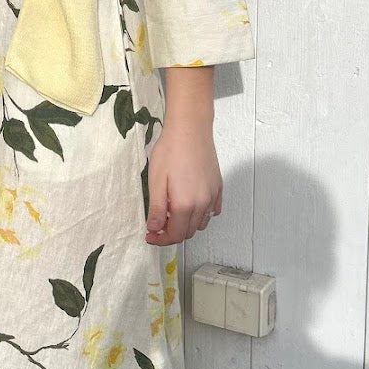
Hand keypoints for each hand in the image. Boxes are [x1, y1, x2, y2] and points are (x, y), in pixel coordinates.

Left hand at [144, 118, 222, 245]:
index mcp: (184, 204)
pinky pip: (212, 211)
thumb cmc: (170, 151)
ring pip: (200, 223)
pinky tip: (190, 205)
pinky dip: (200, 215)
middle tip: (157, 224)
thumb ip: (156, 208)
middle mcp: (202, 204)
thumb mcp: (156, 180)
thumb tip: (154, 229)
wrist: (190, 129)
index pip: (175, 235)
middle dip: (171, 233)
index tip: (150, 235)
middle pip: (188, 232)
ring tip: (171, 213)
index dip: (161, 239)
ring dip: (185, 225)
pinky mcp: (218, 188)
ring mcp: (213, 196)